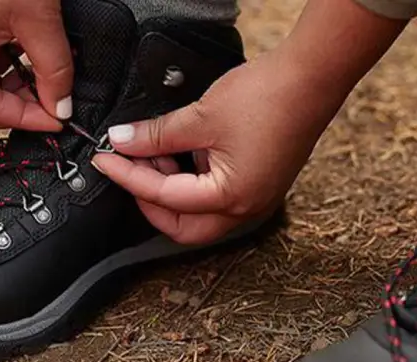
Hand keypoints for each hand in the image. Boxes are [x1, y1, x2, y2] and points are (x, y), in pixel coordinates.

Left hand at [91, 0, 405, 244]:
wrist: (311, 79)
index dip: (128, 176)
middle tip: (129, 168)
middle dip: (151, 200)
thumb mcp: (200, 117)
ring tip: (156, 151)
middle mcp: (246, 209)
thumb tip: (122, 143)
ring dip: (173, 190)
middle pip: (184, 226)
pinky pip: (219, 197)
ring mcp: (257, 198)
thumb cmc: (268, 98)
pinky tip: (183, 152)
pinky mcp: (261, 184)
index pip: (165, 197)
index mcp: (231, 198)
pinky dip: (194, 182)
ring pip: (201, 214)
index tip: (105, 159)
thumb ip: (156, 136)